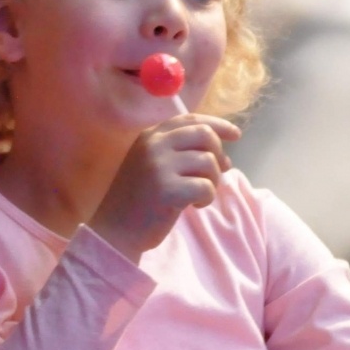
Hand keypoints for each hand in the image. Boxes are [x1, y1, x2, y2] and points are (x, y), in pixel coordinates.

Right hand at [91, 114, 241, 260]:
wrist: (113, 230)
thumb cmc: (138, 201)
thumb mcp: (154, 166)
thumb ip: (182, 153)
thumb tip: (224, 156)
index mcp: (150, 136)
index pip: (191, 119)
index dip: (218, 125)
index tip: (235, 134)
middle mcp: (154, 144)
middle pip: (205, 135)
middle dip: (218, 154)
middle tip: (215, 175)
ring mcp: (159, 165)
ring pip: (208, 162)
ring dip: (212, 181)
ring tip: (199, 196)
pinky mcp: (166, 189)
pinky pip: (205, 187)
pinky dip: (207, 198)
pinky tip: (194, 206)